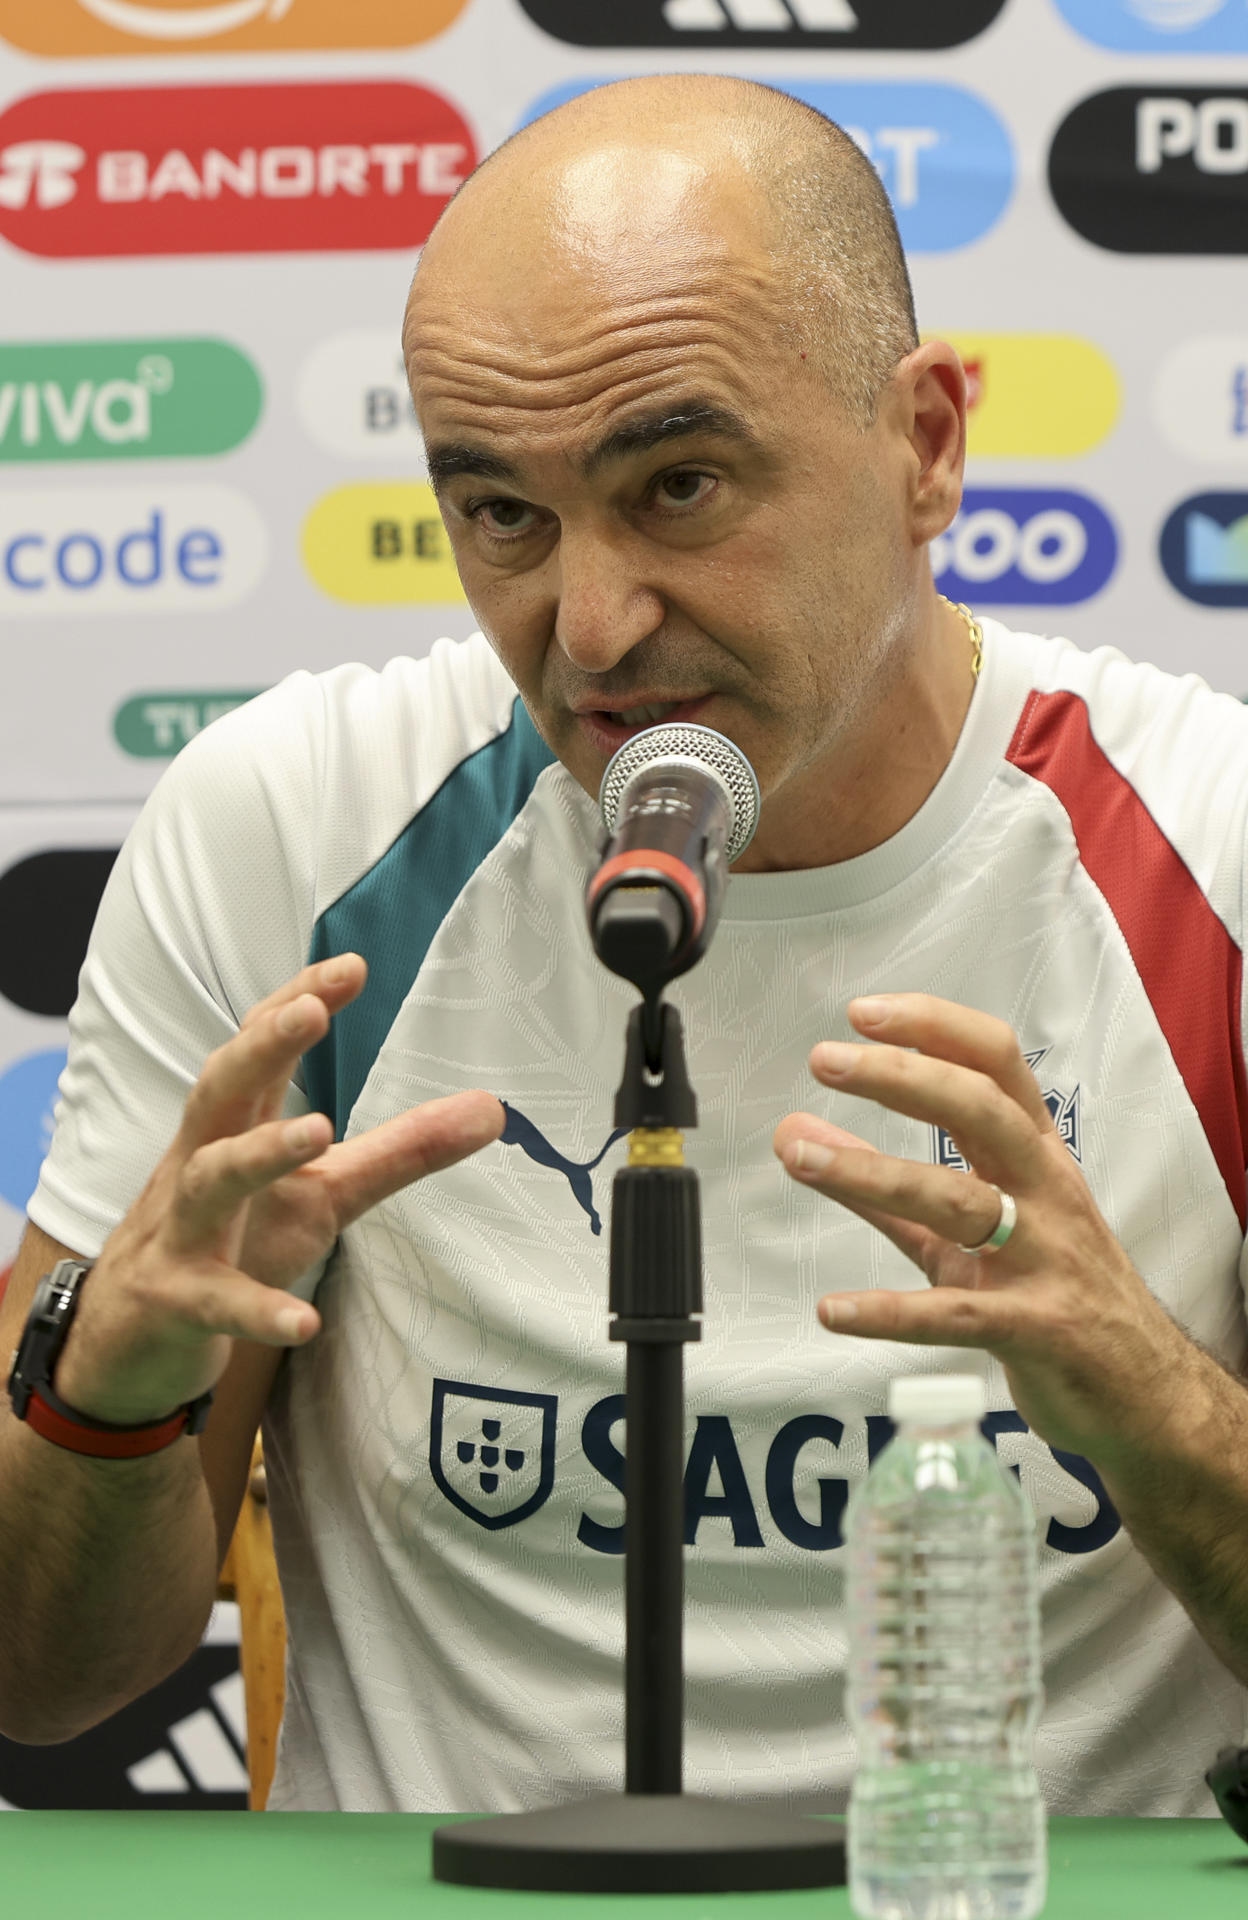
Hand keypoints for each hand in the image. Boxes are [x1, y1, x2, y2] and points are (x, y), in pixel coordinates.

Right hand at [54, 954, 503, 1426]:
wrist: (130, 1334)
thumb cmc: (234, 1238)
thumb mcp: (324, 1193)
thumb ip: (400, 1149)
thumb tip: (492, 1108)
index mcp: (234, 1125)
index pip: (259, 1048)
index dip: (298, 1003)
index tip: (351, 967)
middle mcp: (201, 1163)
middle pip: (220, 1089)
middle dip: (261, 1047)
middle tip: (313, 1013)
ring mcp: (183, 1231)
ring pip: (210, 1180)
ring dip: (259, 1153)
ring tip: (319, 1130)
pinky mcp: (177, 1301)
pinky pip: (216, 1303)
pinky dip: (257, 1310)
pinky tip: (304, 1323)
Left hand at [773, 993, 1198, 1467]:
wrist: (1146, 1387)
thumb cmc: (1055, 1288)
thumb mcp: (971, 1224)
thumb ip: (881, 1183)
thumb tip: (798, 1136)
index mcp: (1035, 1154)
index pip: (994, 1064)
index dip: (932, 1028)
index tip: (863, 1013)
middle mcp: (1046, 1191)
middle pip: (979, 1110)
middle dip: (902, 1077)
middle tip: (827, 1059)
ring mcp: (1046, 1259)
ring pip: (959, 1200)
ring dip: (872, 1174)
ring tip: (799, 1156)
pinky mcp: (1036, 1329)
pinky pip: (957, 1314)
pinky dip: (892, 1313)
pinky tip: (834, 1310)